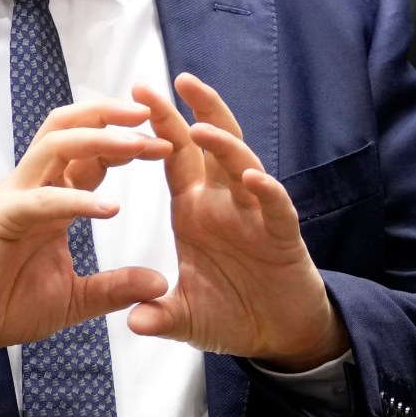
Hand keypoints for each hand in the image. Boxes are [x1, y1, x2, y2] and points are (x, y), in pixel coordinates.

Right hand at [0, 99, 171, 371]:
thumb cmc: (4, 304)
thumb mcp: (73, 299)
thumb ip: (113, 288)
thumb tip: (158, 285)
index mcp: (52, 199)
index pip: (93, 154)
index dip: (129, 141)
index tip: (169, 143)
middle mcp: (33, 187)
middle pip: (72, 128)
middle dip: (114, 117)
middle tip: (157, 119)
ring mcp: (14, 199)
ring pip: (56, 145)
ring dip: (100, 140)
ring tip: (139, 145)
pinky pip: (41, 199)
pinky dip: (75, 199)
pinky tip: (109, 207)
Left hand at [126, 74, 344, 370]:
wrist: (280, 336)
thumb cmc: (232, 313)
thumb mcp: (184, 318)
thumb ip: (158, 315)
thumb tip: (132, 320)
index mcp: (195, 209)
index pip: (174, 156)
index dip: (158, 126)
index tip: (135, 94)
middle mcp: (225, 203)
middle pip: (210, 145)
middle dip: (194, 110)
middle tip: (172, 80)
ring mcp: (255, 216)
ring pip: (243, 166)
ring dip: (224, 147)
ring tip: (201, 129)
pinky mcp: (283, 236)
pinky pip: (275, 208)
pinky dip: (266, 192)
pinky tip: (252, 180)